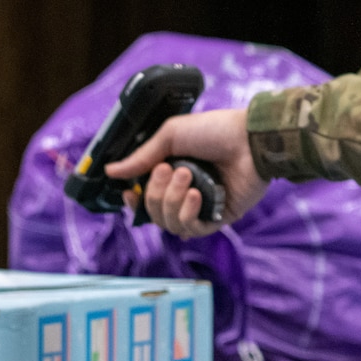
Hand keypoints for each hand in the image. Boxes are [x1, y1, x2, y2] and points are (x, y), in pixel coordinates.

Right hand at [103, 107, 268, 237]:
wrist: (250, 138)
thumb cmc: (214, 130)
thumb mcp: (170, 135)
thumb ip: (142, 157)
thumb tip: (110, 171)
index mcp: (172, 173)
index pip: (145, 198)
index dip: (136, 200)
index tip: (130, 192)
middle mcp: (185, 193)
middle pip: (155, 212)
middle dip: (156, 193)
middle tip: (171, 169)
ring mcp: (203, 207)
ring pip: (171, 224)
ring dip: (172, 201)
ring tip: (188, 177)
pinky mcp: (220, 217)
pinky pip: (194, 229)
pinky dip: (188, 214)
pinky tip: (196, 196)